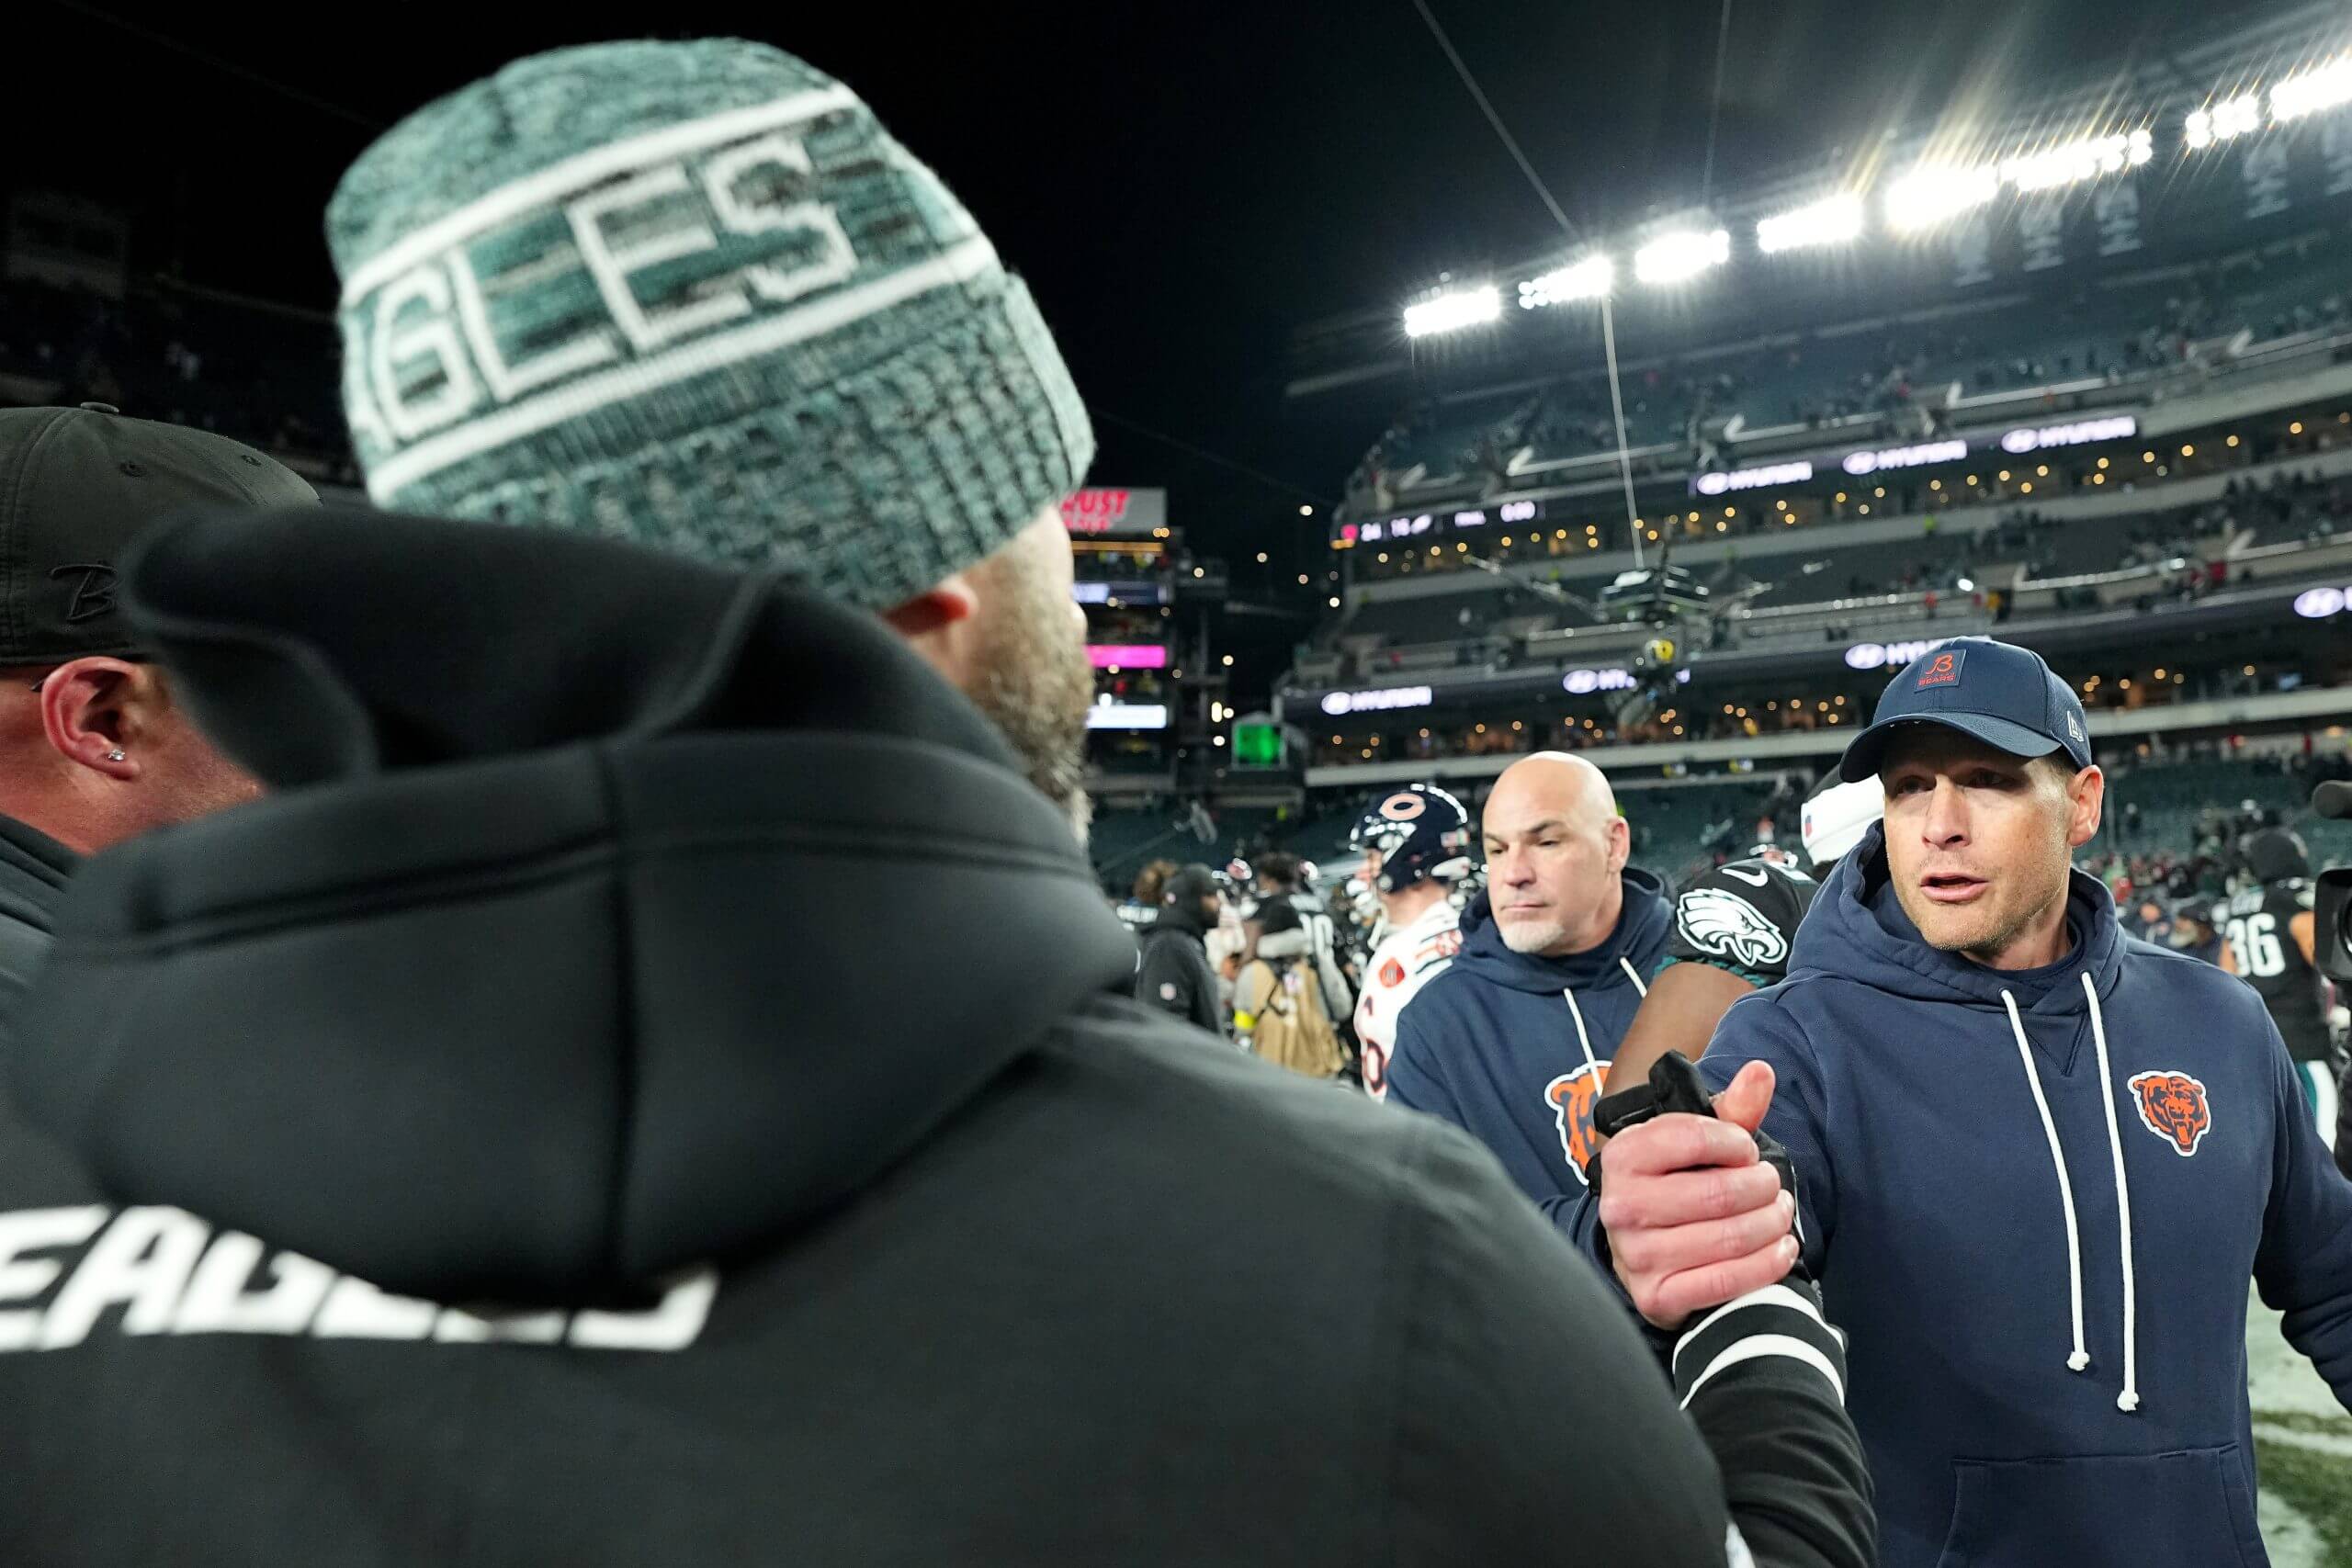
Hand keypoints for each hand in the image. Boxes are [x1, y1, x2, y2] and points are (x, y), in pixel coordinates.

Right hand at [1596, 1061, 1797, 1331]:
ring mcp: (1637, 1254)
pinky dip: (1767, 1264)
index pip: (1694, 1137)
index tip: (1747, 1152)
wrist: (1641, 1247)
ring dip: (1772, 1224)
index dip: (1736, 1143)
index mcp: (1623, 1155)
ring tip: (1779, 1214)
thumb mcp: (1694, 1143)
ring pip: (1730, 1237)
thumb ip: (1731, 1109)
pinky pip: (1727, 1281)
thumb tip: (1762, 1072)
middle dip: (1763, 1186)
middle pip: (1720, 1192)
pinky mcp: (1657, 1296)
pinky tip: (1781, 1249)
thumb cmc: (1673, 1184)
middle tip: (1771, 1186)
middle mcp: (1621, 1205)